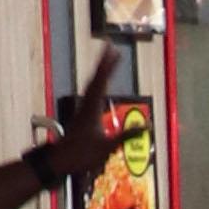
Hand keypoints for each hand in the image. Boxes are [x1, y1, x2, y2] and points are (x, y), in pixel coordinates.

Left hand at [56, 40, 125, 166]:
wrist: (60, 161)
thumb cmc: (82, 155)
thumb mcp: (108, 147)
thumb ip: (127, 135)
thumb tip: (147, 126)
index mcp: (91, 109)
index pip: (101, 83)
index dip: (108, 67)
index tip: (114, 53)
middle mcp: (85, 105)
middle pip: (95, 78)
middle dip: (103, 62)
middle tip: (110, 47)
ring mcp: (82, 109)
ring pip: (91, 84)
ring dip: (99, 71)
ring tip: (106, 59)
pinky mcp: (81, 114)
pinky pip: (90, 93)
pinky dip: (96, 83)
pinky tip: (99, 82)